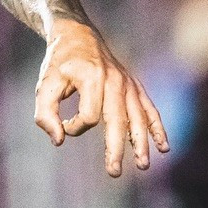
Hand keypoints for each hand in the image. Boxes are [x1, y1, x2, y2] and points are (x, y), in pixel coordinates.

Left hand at [34, 20, 168, 177]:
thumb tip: (58, 141)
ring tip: (142, 166)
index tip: (65, 126)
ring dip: (141, 143)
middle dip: (116, 149)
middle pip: (118, 120)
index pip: (89, 115)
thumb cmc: (59, 62)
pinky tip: (164, 147)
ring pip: (138, 117)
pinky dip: (156, 127)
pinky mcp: (134, 86)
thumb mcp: (44, 84)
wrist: (77, 34)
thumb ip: (45, 113)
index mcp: (92, 77)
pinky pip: (148, 109)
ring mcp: (127, 83)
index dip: (75, 127)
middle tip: (113, 172)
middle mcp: (114, 80)